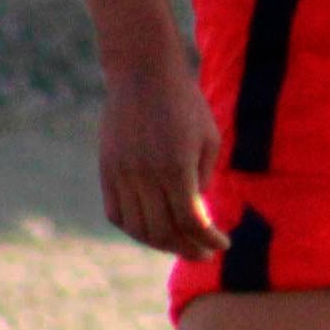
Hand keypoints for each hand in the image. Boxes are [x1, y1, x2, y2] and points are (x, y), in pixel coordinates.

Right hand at [98, 55, 226, 257]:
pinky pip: (116, 213)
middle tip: (204, 253)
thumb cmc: (186, 105)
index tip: (222, 244)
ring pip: (137, 227)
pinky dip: (133, 229)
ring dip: (160, 243)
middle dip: (187, 248)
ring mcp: (120, 174)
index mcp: (175, 168)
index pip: (191, 221)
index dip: (208, 238)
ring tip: (180, 246)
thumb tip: (195, 212)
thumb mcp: (209, 139)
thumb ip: (203, 179)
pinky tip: (152, 231)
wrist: (142, 76)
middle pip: (163, 230)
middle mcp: (144, 175)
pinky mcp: (106, 170)